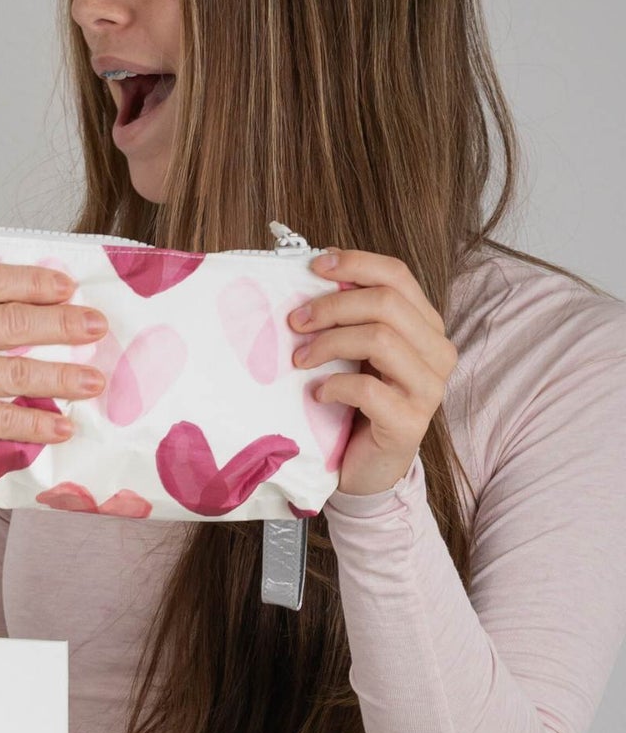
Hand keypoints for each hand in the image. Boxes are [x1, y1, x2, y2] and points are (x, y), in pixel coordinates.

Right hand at [0, 263, 111, 477]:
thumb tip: (18, 302)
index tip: (69, 287)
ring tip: (94, 380)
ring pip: (15, 369)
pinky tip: (62, 426)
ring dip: (63, 376)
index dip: (37, 282)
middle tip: (97, 327)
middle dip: (64, 324)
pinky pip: (2, 416)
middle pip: (13, 321)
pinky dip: (36, 423)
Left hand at [292, 250, 458, 496]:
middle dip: (332, 306)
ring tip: (300, 360)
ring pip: (380, 339)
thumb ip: (352, 320)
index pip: (398, 276)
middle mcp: (437, 351)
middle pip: (386, 303)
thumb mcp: (357, 355)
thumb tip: (315, 277)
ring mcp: (428, 387)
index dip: (356, 264)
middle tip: (295, 322)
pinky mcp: (409, 421)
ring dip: (329, 343)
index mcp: (426, 326)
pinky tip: (317, 394)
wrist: (368, 468)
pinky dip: (334, 386)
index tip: (314, 266)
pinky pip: (368, 389)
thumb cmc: (359, 406)